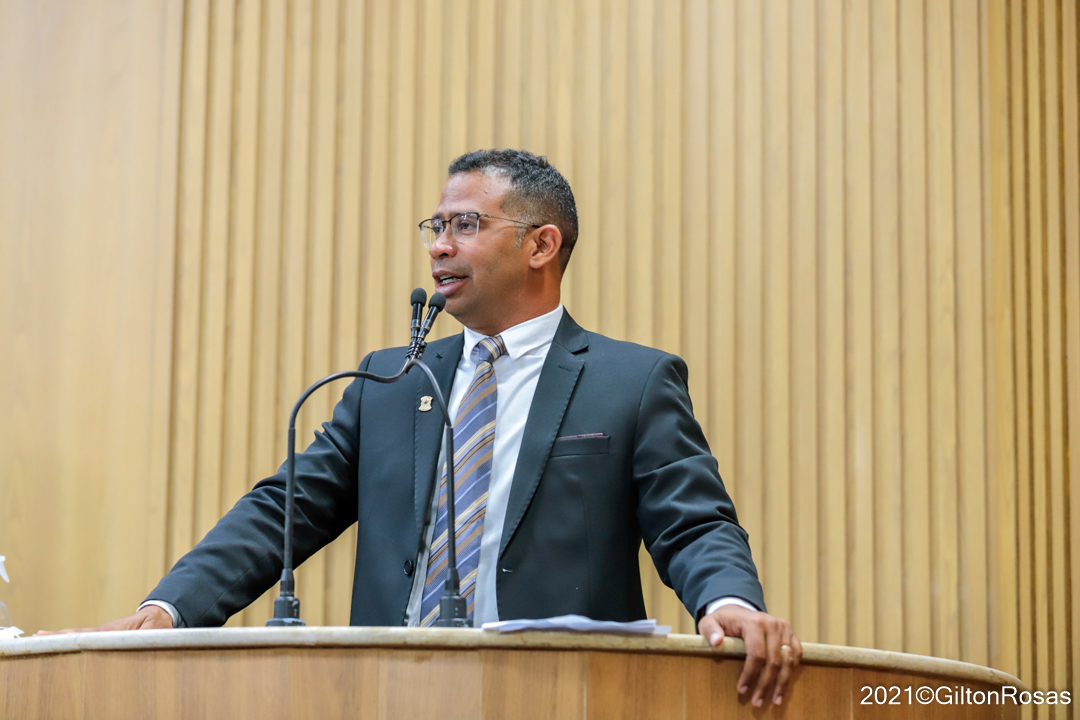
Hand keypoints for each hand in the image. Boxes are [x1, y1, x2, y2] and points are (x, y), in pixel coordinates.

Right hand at [34, 605, 173, 634]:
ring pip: (77, 635)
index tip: (57, 637)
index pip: (90, 634)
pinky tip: (56, 641)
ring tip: (38, 638)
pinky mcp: (103, 636)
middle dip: (58, 636)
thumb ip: (150, 634)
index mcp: (114, 630)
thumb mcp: (157, 629)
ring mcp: (102, 633)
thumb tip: (142, 638)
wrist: (159, 615)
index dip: (74, 637)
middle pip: (77, 633)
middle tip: (36, 637)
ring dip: (59, 637)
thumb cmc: (158, 624)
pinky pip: (83, 638)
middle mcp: (105, 630)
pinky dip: (68, 639)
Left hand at [698, 604, 801, 706]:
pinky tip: (783, 686)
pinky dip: (791, 672)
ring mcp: (784, 629)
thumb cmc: (723, 620)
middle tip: (756, 701)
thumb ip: (710, 630)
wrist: (737, 610)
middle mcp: (772, 624)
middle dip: (765, 684)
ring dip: (782, 683)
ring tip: (774, 700)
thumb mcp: (709, 622)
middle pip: (773, 661)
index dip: (750, 674)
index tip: (742, 689)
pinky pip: (796, 655)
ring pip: (788, 661)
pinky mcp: (790, 634)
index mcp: (754, 622)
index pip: (756, 654)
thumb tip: (716, 642)